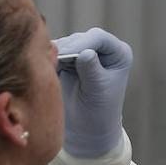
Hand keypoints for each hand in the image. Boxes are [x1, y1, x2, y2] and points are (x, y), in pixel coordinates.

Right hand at [55, 28, 131, 157]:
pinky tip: (47, 69)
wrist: (87, 127)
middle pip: (80, 38)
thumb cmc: (99, 111)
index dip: (82, 43)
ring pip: (65, 43)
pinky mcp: (69, 59)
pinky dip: (50, 58)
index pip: (99, 37)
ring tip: (52, 69)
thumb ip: (92, 70)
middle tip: (55, 65)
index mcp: (118, 53)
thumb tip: (85, 52)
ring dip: (56, 54)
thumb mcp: (97, 90)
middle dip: (66, 50)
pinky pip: (55, 52)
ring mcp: (85, 51)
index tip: (67, 56)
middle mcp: (103, 48)